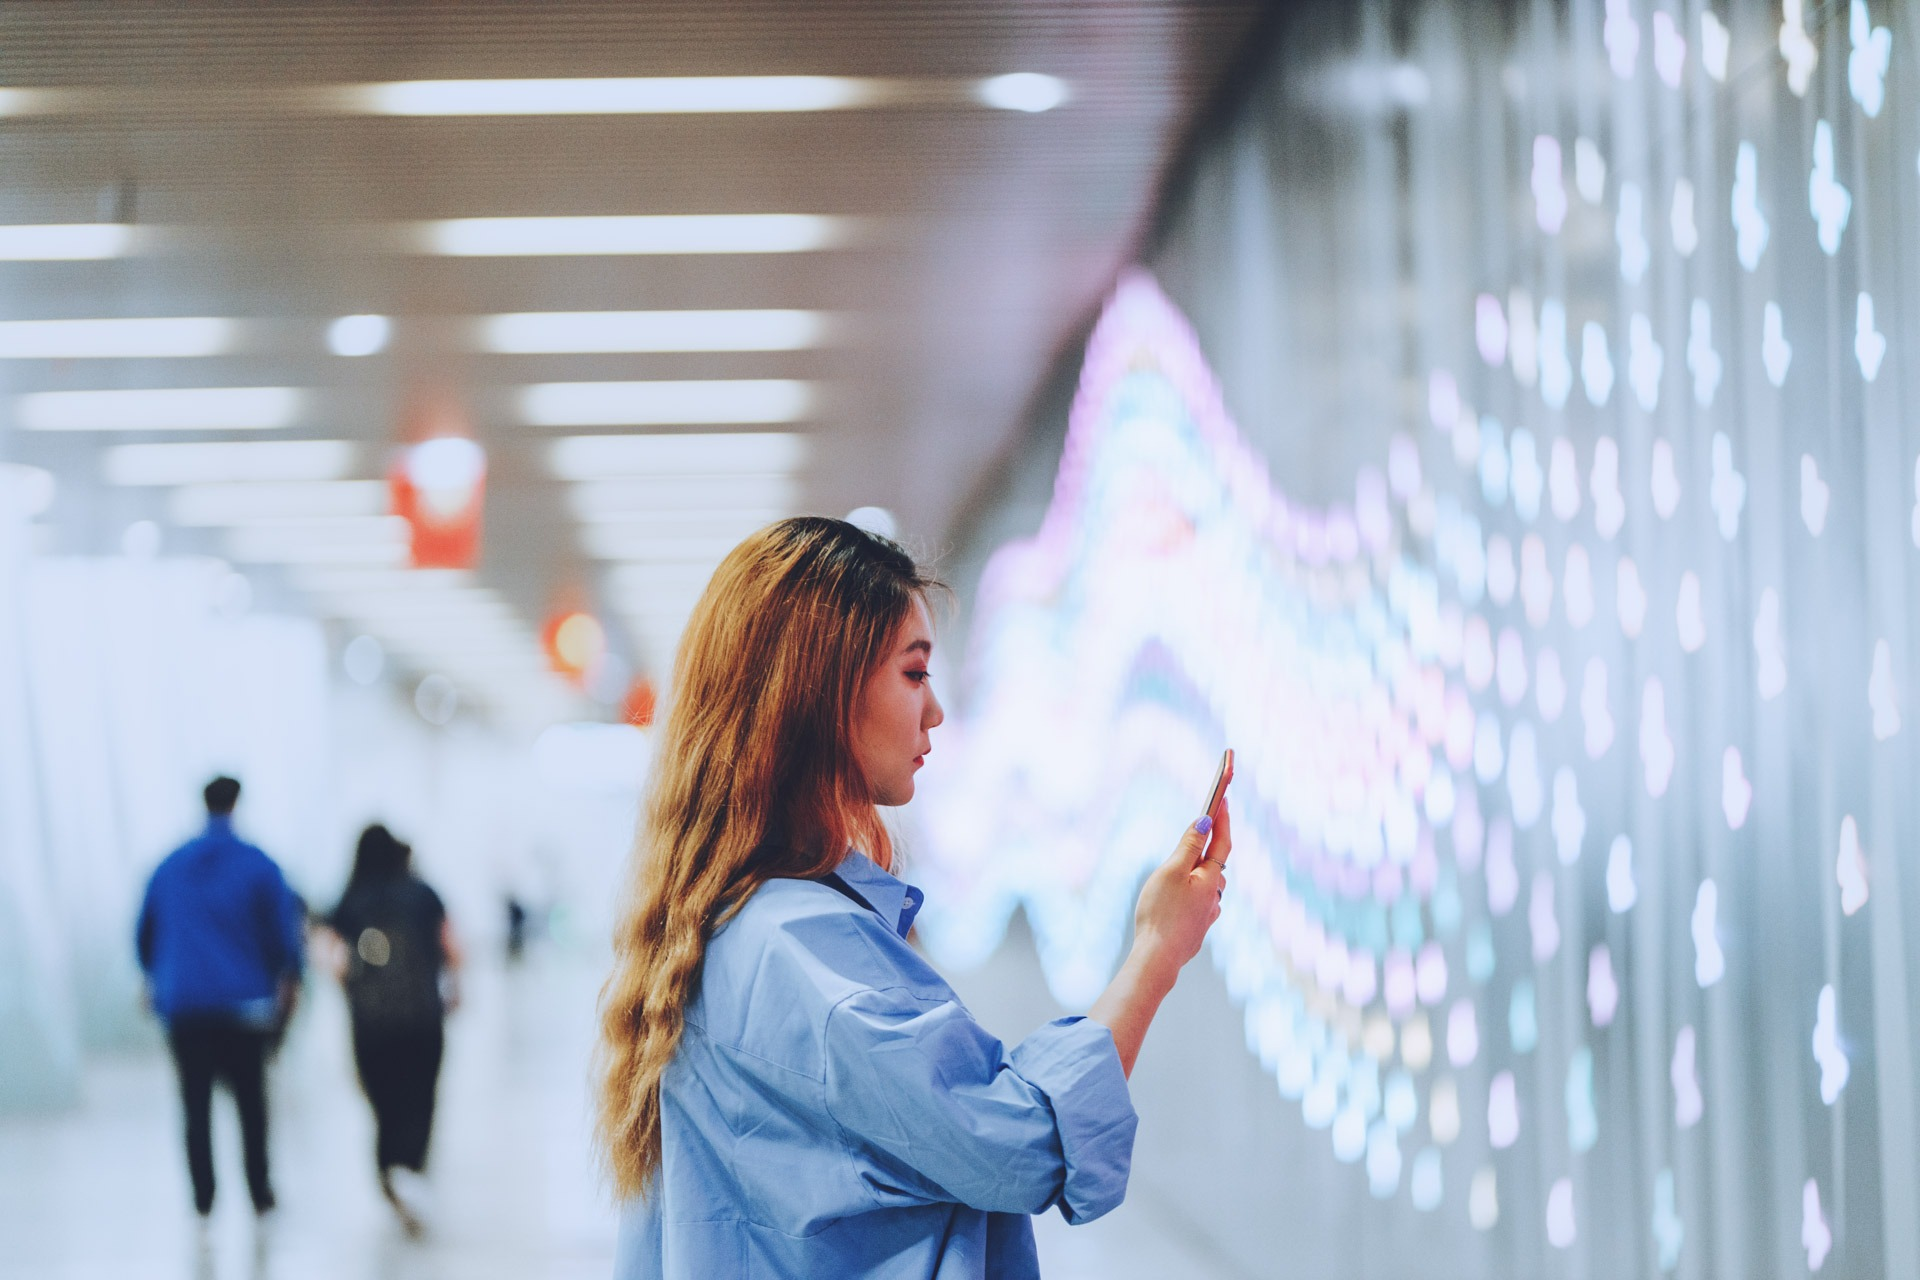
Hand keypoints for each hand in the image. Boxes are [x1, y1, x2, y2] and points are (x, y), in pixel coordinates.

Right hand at [1131, 795, 1232, 981]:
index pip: (1222, 843)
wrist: (1157, 958)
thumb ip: (1188, 845)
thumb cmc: (1161, 912)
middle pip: (1215, 865)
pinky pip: (1199, 904)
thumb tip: (1205, 822)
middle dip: (1207, 847)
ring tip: (1182, 866)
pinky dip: (1192, 894)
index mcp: (1211, 879)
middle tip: (1198, 829)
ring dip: (1198, 873)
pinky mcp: (1196, 930)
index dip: (1223, 820)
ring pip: (1207, 887)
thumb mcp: (1171, 871)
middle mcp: (1214, 897)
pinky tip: (1179, 900)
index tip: (1223, 798)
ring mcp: (1207, 916)